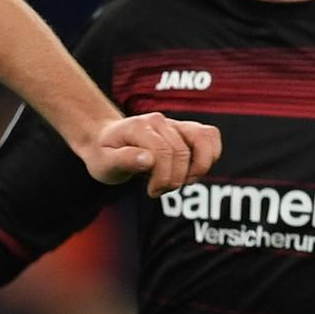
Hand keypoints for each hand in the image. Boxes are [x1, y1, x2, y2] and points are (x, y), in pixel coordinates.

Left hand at [77, 114, 220, 196]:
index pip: (162, 152)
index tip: (151, 192)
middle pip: (181, 152)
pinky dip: (209, 157)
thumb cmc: (104, 154)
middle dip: (173, 179)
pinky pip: (210, 136)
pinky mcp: (186, 129)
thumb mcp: (103, 163)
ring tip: (180, 181)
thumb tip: (149, 160)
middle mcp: (159, 121)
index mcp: (139, 127)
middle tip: (157, 190)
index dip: (162, 178)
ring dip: (197, 168)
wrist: (105, 140)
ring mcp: (175, 124)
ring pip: (204, 139)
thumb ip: (124, 160)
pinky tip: (191, 171)